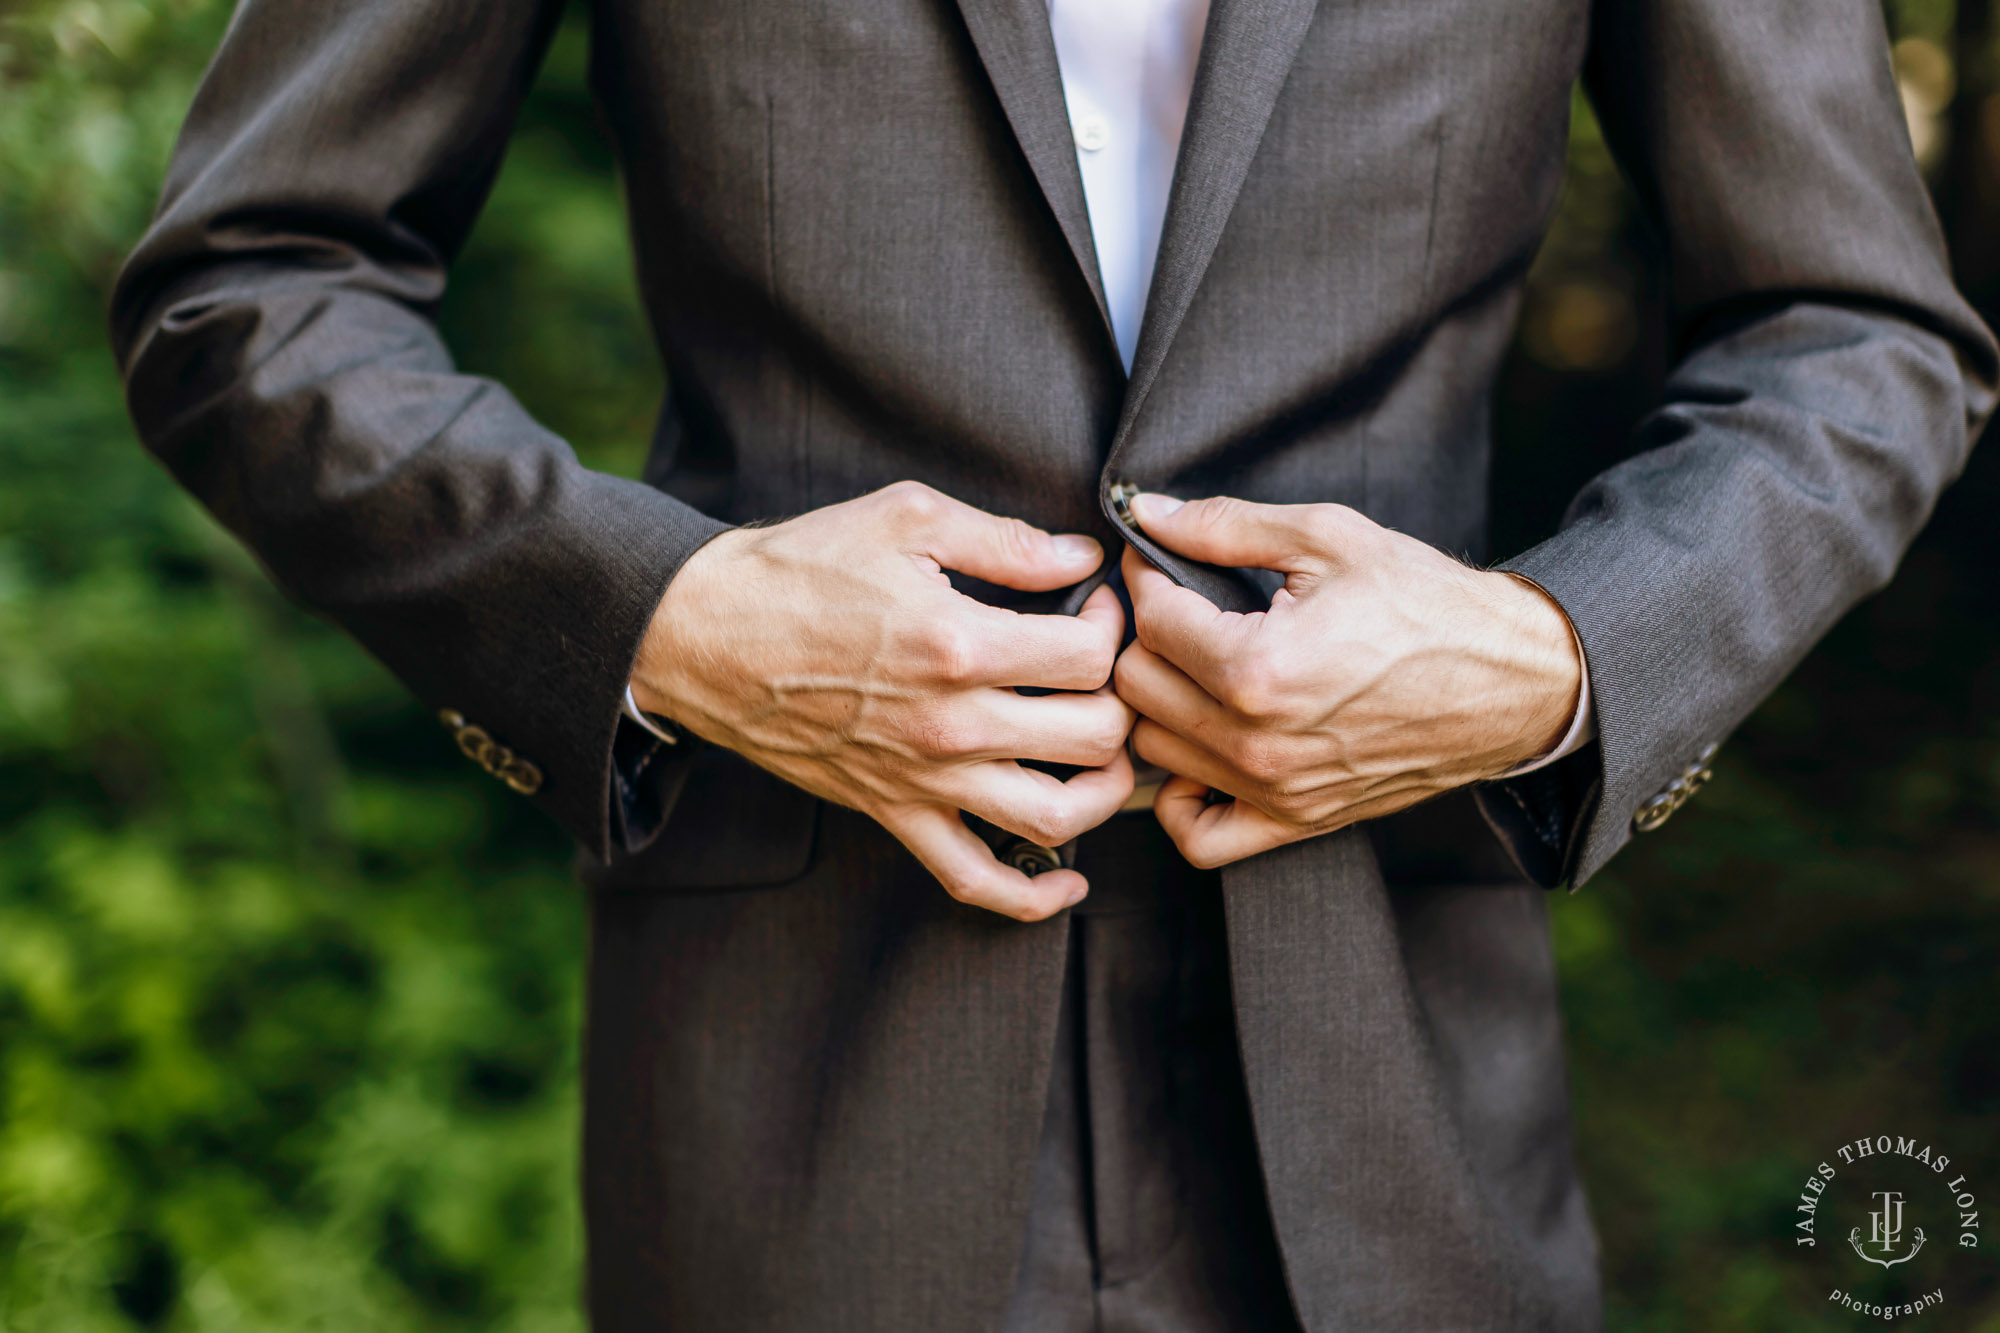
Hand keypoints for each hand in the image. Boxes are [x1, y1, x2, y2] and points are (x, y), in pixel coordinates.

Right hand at [631, 481, 1134, 919]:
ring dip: (1104, 791)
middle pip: (1094, 736)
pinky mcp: (893, 813)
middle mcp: (950, 723)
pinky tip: (1068, 878)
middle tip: (1102, 671)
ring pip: (1057, 817)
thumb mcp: (905, 519)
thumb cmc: (800, 567)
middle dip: (1120, 697)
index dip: (1113, 626)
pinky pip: (975, 880)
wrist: (705, 635)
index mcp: (958, 644)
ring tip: (1106, 754)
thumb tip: (1081, 558)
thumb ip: (1005, 541)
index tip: (1095, 606)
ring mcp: (923, 778)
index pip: (1091, 657)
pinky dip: (1033, 897)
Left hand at [1113, 494, 1581, 868]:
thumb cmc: (1427, 605)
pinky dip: (1181, 799)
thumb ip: (1226, 525)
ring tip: (1192, 666)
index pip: (1151, 622)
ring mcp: (1275, 790)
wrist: (1509, 680)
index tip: (1161, 560)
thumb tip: (1149, 514)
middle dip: (1147, 636)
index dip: (1148, 577)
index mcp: (1259, 669)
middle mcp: (1258, 742)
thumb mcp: (1329, 538)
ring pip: (1153, 750)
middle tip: (1178, 607)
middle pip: (1138, 686)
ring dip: (1160, 704)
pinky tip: (1200, 749)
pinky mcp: (1297, 821)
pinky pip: (1198, 836)